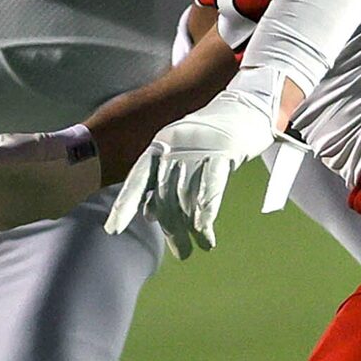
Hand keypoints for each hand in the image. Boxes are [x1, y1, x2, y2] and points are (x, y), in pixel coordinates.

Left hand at [105, 87, 277, 258]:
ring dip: (193, 226)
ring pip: (187, 195)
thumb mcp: (182, 158)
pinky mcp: (222, 152)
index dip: (125, 205)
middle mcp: (173, 147)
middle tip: (182, 253)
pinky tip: (205, 230)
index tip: (113, 229)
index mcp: (159, 146)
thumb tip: (148, 215)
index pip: (136, 179)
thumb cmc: (212, 137)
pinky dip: (206, 211)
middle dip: (172, 228)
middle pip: (165, 195)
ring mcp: (197, 148)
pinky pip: (210, 187)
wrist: (247, 107)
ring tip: (202, 246)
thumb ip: (163, 183)